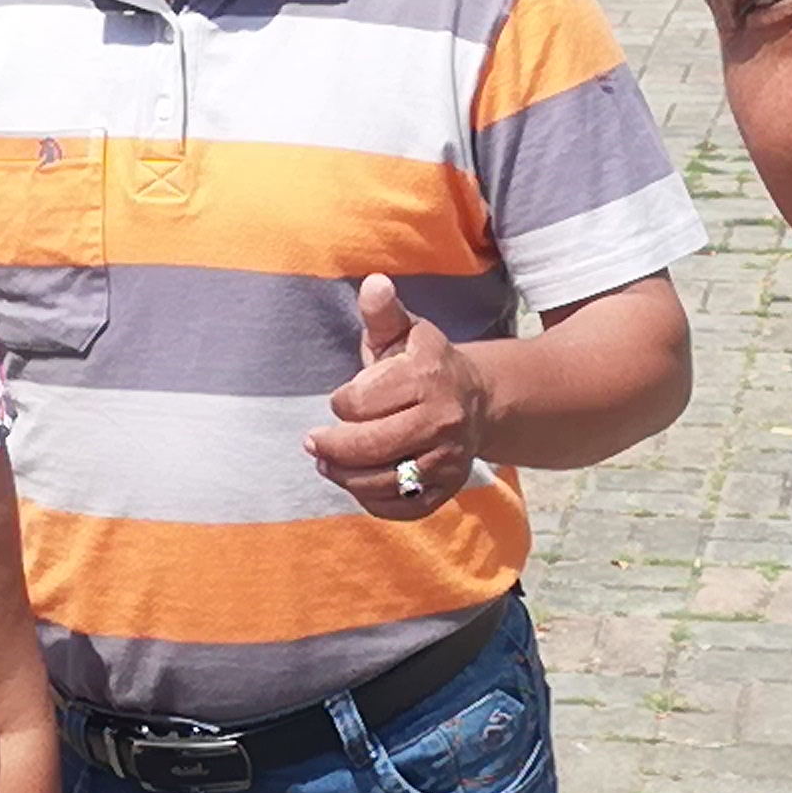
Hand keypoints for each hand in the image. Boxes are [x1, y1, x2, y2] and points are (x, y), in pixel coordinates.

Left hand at [305, 275, 489, 518]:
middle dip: (332, 447)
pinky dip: (373, 503)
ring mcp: (449, 459)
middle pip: (370, 447)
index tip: (342, 400)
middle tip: (313, 443)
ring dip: (344, 477)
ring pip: (382, 482)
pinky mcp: (449, 488)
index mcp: (427, 377)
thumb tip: (373, 283)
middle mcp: (443, 421)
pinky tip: (358, 485)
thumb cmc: (424, 364)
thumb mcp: (403, 332)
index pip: (359, 403)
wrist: (478, 400)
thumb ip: (382, 311)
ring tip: (327, 464)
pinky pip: (403, 508)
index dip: (341, 403)